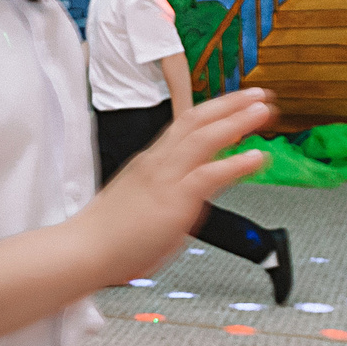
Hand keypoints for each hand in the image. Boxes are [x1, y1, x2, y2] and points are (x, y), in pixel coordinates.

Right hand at [81, 90, 273, 277]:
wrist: (83, 250)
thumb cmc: (106, 234)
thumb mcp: (136, 200)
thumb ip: (162, 192)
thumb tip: (181, 197)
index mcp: (150, 162)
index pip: (185, 124)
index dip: (215, 110)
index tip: (237, 102)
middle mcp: (158, 163)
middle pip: (196, 120)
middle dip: (230, 104)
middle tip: (258, 95)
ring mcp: (165, 179)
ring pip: (204, 138)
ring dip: (237, 121)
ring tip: (262, 111)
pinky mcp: (173, 201)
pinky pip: (209, 175)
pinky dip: (236, 163)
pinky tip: (256, 157)